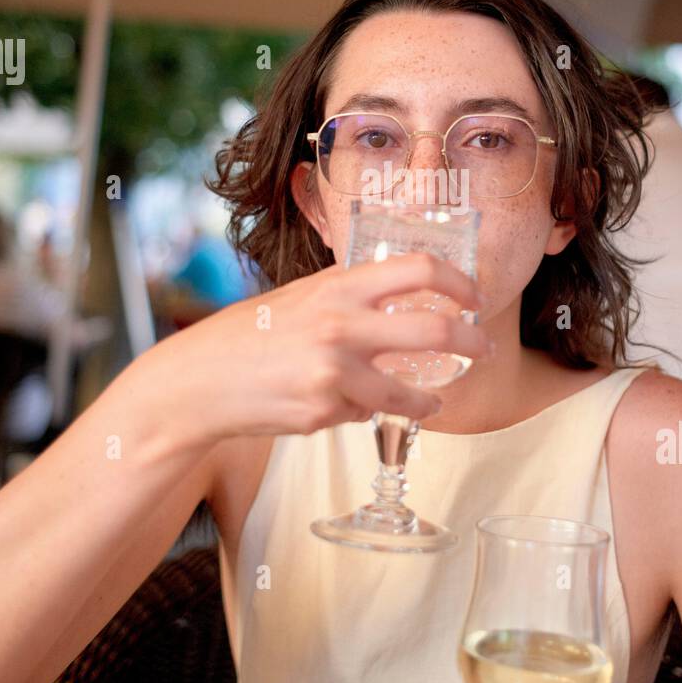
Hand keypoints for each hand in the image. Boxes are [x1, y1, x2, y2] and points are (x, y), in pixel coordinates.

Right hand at [136, 253, 488, 452]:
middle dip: (472, 342)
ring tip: (433, 400)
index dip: (459, 281)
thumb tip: (399, 293)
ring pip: (408, 391)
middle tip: (482, 348)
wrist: (198, 382)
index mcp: (337, 287)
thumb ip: (347, 293)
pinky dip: (363, 409)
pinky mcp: (325, 413)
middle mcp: (341, 326)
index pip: (419, 269)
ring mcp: (334, 374)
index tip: (474, 296)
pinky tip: (345, 404)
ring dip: (429, 399)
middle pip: (435, 330)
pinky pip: (363, 411)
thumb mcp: (300, 296)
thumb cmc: (247, 334)